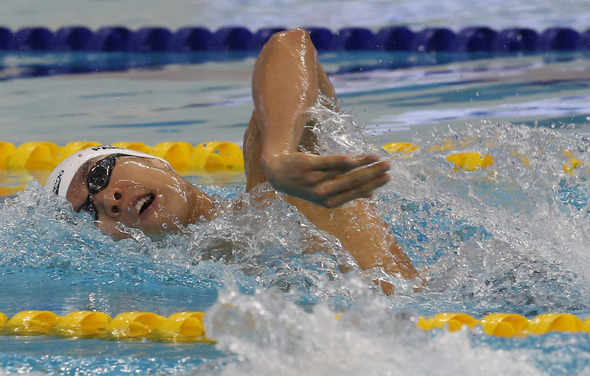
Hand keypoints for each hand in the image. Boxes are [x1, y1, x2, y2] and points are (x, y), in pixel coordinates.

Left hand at [262, 152, 390, 207]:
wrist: (279, 173)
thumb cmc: (308, 183)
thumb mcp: (326, 192)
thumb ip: (347, 192)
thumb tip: (371, 196)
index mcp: (329, 202)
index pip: (355, 193)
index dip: (372, 185)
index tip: (387, 177)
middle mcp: (322, 193)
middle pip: (351, 182)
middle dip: (372, 174)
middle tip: (388, 165)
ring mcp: (313, 180)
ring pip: (343, 171)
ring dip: (362, 164)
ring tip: (377, 157)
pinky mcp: (306, 166)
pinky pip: (328, 163)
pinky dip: (342, 161)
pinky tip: (354, 159)